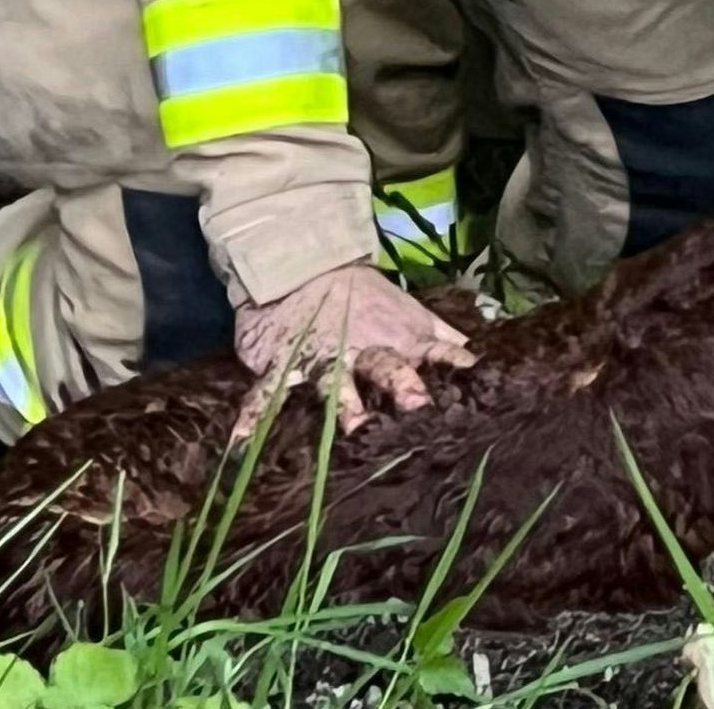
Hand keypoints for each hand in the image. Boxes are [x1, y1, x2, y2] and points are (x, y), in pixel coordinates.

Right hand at [228, 261, 470, 441]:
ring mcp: (321, 359)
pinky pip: (265, 395)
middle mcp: (363, 352)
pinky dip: (251, 419)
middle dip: (403, 386)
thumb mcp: (405, 309)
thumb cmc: (361, 294)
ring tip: (351, 429)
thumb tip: (473, 355)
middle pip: (388, 369)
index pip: (434, 353)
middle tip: (417, 406)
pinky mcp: (282, 365)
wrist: (301, 267)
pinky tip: (240, 446)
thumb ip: (437, 334)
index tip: (473, 379)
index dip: (453, 365)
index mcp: (398, 341)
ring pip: (335, 383)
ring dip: (344, 404)